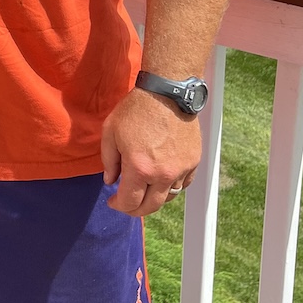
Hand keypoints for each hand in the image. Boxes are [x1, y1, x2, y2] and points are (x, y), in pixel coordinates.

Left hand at [101, 86, 201, 216]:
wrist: (167, 93)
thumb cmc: (136, 110)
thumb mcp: (110, 132)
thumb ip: (109, 161)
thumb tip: (110, 181)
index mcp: (139, 168)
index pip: (129, 202)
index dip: (118, 206)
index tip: (112, 201)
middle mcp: (163, 174)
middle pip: (150, 207)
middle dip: (135, 210)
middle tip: (126, 204)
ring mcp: (181, 169)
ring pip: (168, 198)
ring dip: (153, 199)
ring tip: (143, 190)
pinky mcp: (193, 162)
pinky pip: (182, 185)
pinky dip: (170, 187)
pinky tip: (160, 180)